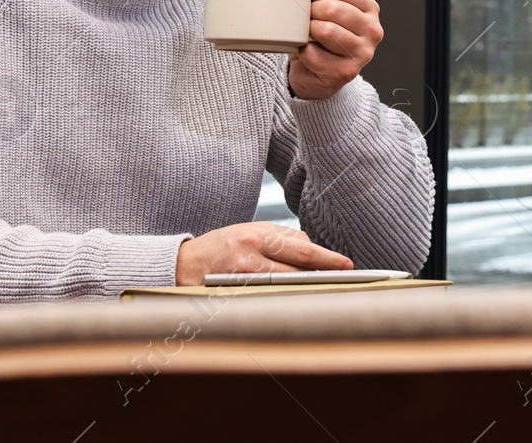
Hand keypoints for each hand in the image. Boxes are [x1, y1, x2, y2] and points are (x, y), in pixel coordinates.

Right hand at [174, 222, 352, 284]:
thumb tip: (312, 248)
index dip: (327, 258)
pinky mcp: (236, 294)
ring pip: (287, 284)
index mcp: (258, 235)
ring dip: (307, 286)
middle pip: (298, 268)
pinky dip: (285, 296)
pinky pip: (269, 296)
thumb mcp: (251, 232)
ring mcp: (242, 276)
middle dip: (324, 274)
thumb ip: (281, 238)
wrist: (184, 264)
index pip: (302, 248)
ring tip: (325, 288)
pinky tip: (297, 298)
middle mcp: (251, 254)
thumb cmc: (224, 246)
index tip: (347, 265)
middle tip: (345, 278)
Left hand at [289, 0, 382, 99]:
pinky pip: (314, 54)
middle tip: (305, 17)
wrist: (314, 70)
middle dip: (311, 11)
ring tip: (307, 33)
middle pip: (334, 8)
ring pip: (326, 31)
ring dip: (307, 31)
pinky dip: (303, 51)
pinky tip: (307, 52)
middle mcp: (373, 30)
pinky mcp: (346, 72)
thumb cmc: (317, 28)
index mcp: (369, 7)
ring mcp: (363, 52)